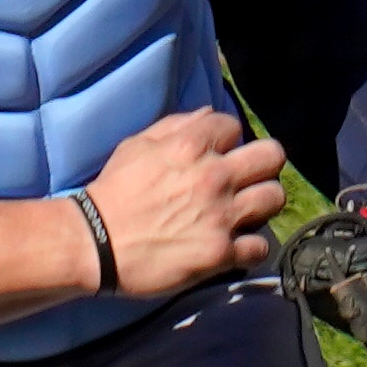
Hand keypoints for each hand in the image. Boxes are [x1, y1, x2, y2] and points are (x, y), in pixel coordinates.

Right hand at [86, 110, 287, 297]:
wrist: (93, 244)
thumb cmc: (112, 193)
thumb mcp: (136, 146)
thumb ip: (175, 126)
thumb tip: (210, 113)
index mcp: (191, 146)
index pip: (234, 125)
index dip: (226, 139)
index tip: (217, 153)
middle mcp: (213, 177)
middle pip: (272, 156)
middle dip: (262, 164)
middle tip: (247, 178)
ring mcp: (221, 215)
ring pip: (274, 198)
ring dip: (261, 204)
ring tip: (245, 212)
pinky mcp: (221, 252)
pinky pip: (261, 246)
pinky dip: (251, 247)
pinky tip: (237, 246)